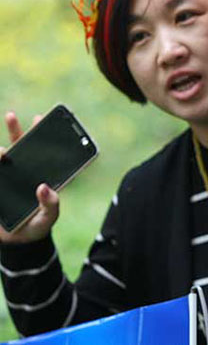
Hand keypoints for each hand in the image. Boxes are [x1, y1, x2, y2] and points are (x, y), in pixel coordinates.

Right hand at [0, 111, 58, 243]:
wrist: (17, 243)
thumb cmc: (36, 226)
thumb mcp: (48, 217)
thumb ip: (50, 205)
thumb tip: (44, 187)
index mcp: (39, 175)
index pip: (40, 151)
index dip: (39, 134)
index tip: (39, 118)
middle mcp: (21, 173)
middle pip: (18, 147)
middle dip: (14, 130)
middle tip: (11, 116)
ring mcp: (5, 179)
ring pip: (0, 157)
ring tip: (0, 151)